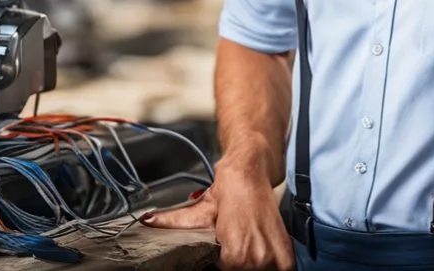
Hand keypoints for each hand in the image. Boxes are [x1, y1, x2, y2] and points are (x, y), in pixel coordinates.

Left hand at [143, 166, 294, 270]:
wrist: (250, 171)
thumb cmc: (228, 191)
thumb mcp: (199, 211)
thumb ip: (173, 222)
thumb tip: (146, 221)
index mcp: (233, 256)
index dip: (221, 263)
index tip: (222, 251)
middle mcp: (254, 260)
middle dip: (236, 262)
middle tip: (235, 242)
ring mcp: (272, 259)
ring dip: (253, 263)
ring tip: (248, 243)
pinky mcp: (286, 256)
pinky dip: (272, 264)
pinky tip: (262, 249)